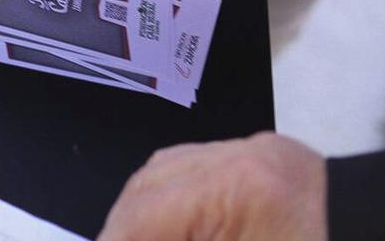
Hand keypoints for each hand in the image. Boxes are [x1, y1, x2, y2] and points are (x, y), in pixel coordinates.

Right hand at [98, 132, 325, 240]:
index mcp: (239, 190)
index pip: (142, 219)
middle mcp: (237, 157)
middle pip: (144, 191)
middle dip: (123, 233)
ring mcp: (249, 151)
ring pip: (161, 175)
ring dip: (142, 217)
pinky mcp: (261, 156)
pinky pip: (192, 169)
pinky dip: (173, 201)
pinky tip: (173, 230)